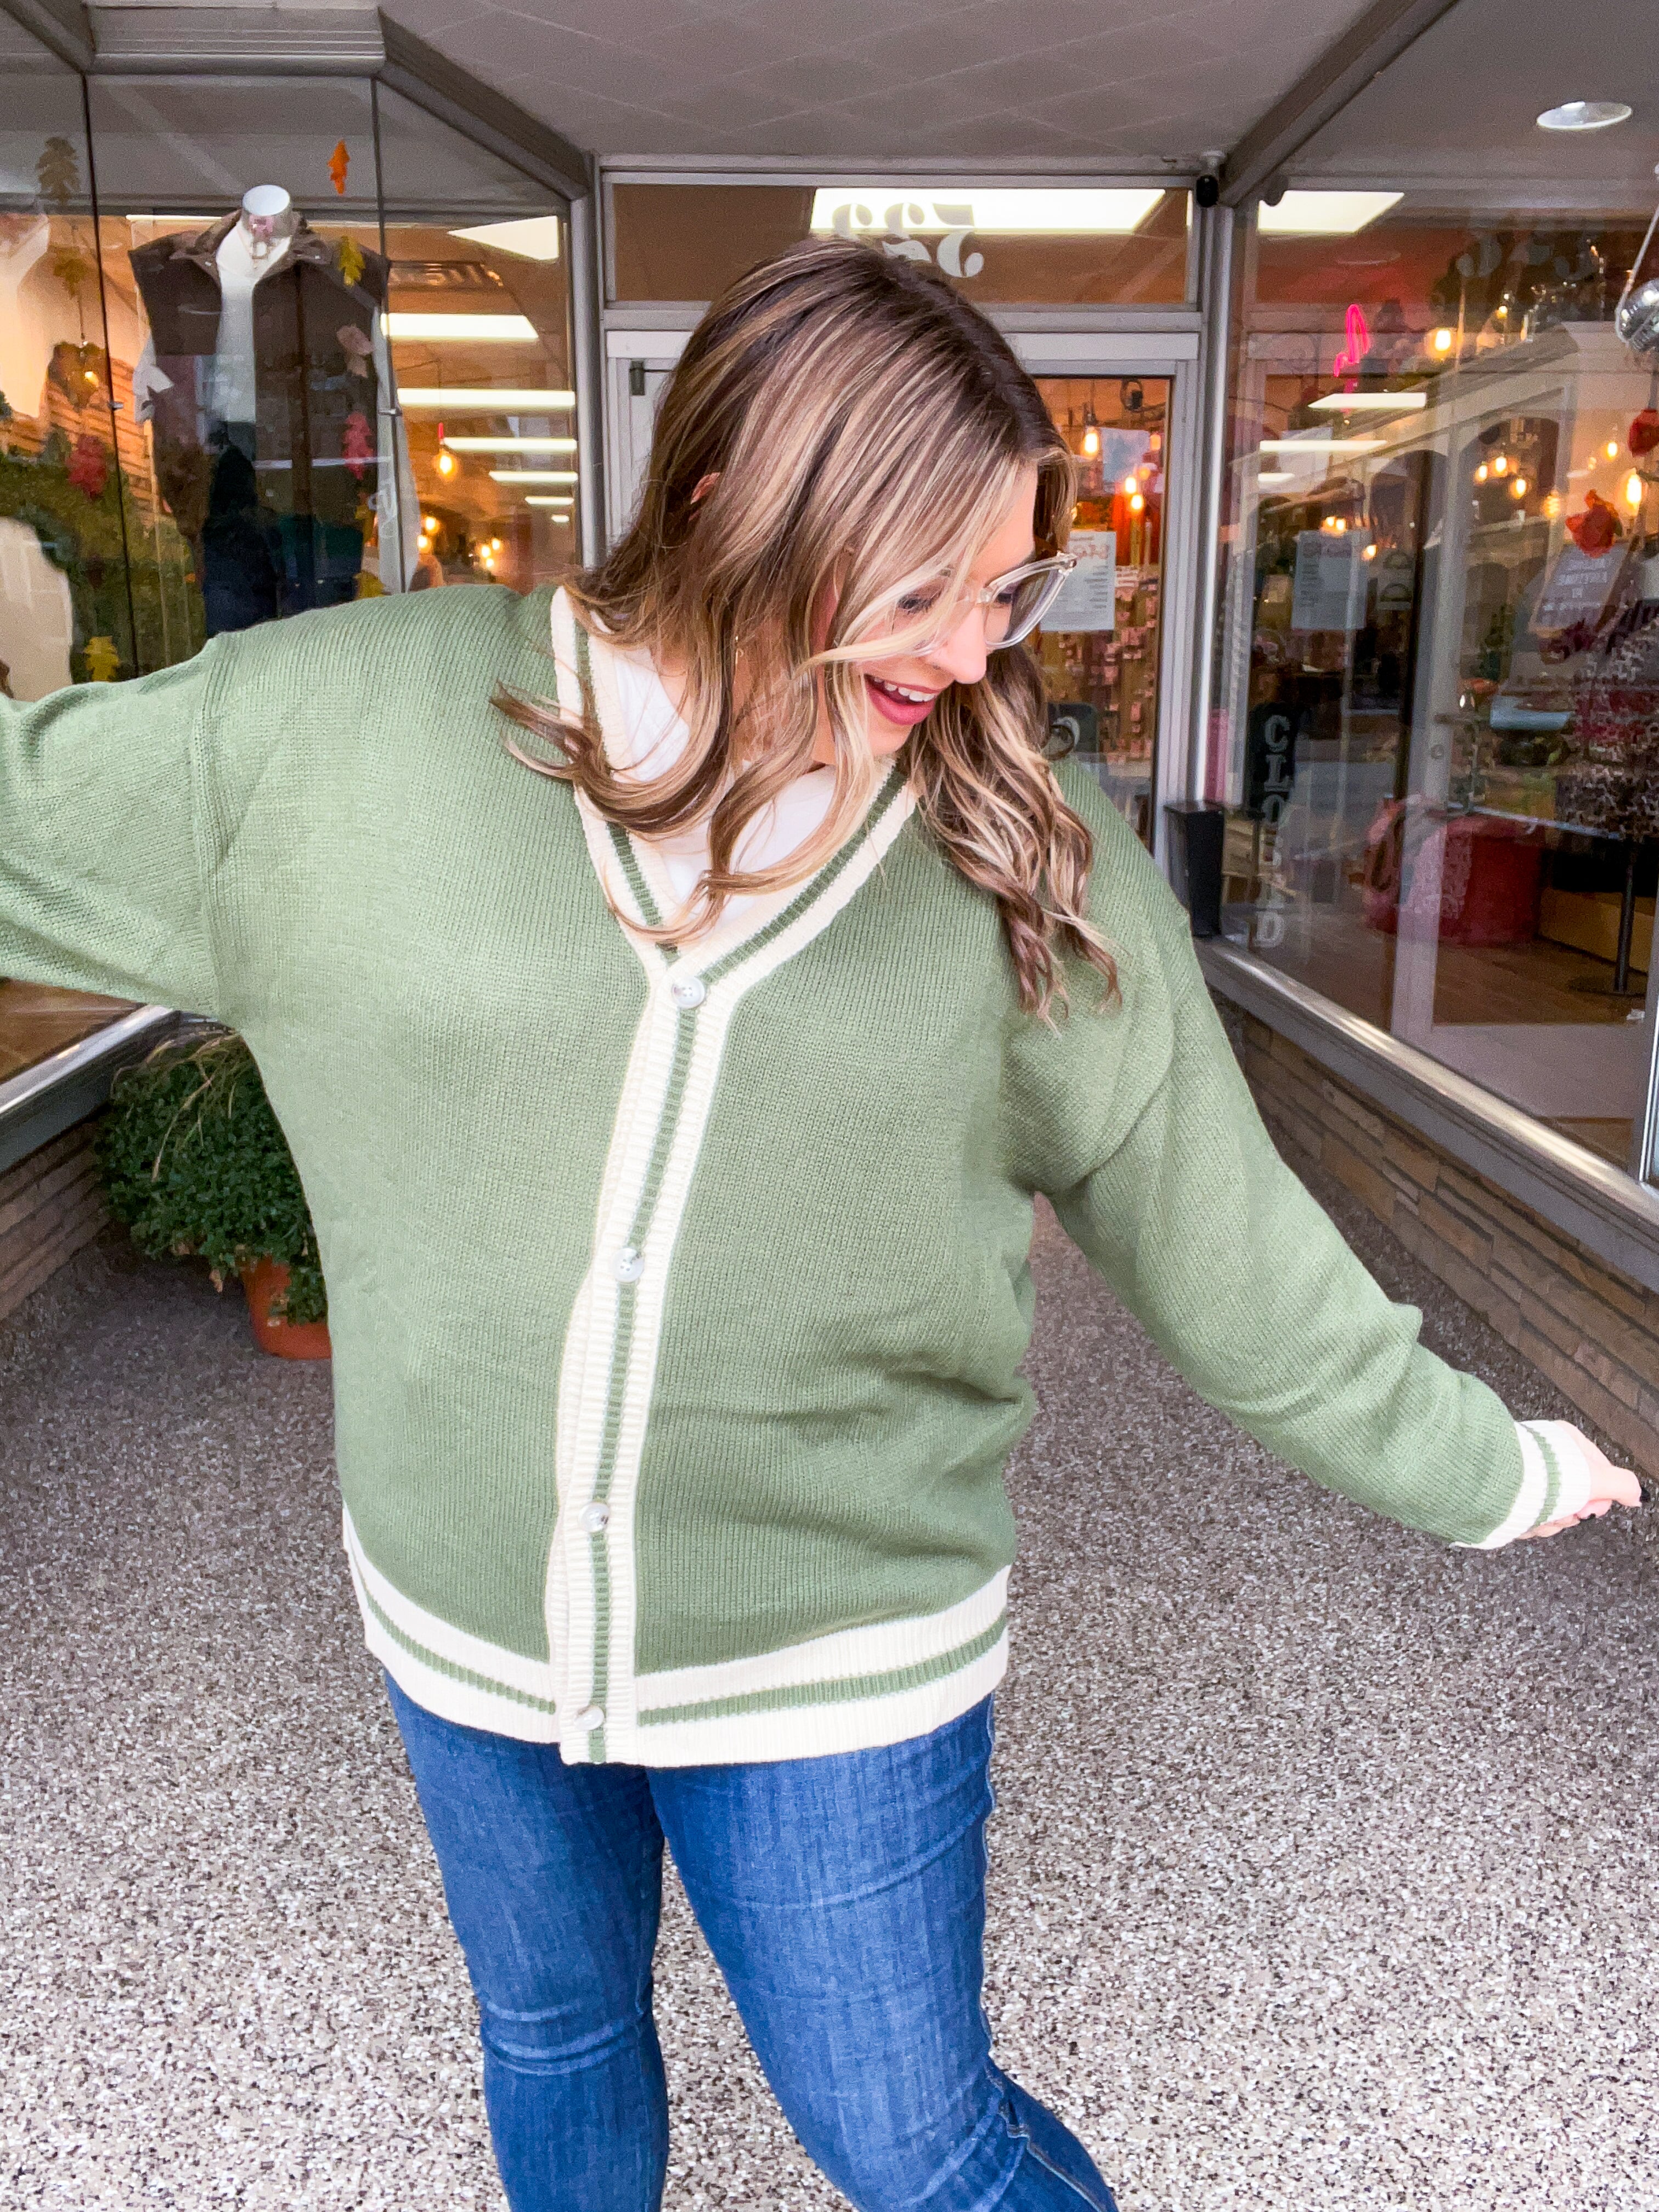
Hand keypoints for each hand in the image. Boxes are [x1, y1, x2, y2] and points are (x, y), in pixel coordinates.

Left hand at [1518, 1432, 1642, 1537]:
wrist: (1495, 1484)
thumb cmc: (1541, 1474)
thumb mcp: (1594, 1477)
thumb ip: (1621, 1485)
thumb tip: (1636, 1495)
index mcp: (1564, 1442)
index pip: (1597, 1476)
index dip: (1597, 1498)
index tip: (1589, 1507)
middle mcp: (1544, 1457)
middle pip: (1573, 1498)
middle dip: (1569, 1513)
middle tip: (1563, 1511)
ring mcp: (1525, 1475)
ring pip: (1551, 1511)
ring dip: (1549, 1521)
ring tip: (1538, 1515)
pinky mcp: (1508, 1494)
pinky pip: (1528, 1517)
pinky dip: (1529, 1524)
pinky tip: (1523, 1519)